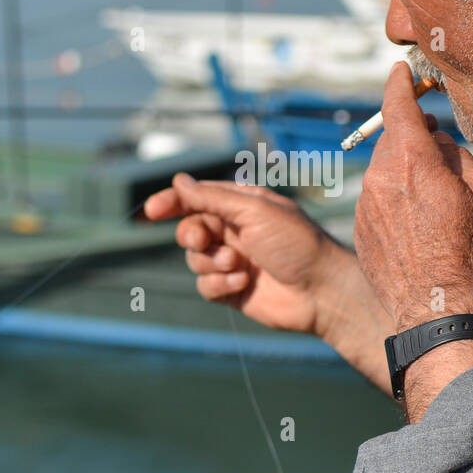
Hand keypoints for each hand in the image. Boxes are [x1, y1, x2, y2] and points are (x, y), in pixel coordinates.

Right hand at [143, 174, 346, 335]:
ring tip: (238, 265)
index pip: (197, 198)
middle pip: (190, 229)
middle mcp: (236, 232)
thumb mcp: (253, 210)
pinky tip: (243, 282)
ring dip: (211, 262)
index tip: (151, 211)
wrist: (321, 291)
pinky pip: (205, 285)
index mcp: (242, 205)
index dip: (172, 202)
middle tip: (203, 240)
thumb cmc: (296, 243)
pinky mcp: (233, 290)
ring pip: (194, 260)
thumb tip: (178, 181)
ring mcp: (233, 261)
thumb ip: (212, 198)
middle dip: (192, 235)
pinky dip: (220, 284)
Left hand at [354, 61, 472, 331]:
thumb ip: (456, 156)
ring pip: (382, 171)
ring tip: (431, 202)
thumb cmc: (467, 253)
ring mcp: (365, 205)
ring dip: (401, 174)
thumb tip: (436, 141)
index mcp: (412, 162)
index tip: (400, 71)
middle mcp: (380, 177)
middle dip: (411, 138)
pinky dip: (391, 200)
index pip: (397, 105)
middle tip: (434, 151)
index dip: (399, 83)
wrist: (435, 309)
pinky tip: (415, 226)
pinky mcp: (360, 229)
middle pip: (391, 140)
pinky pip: (375, 199)